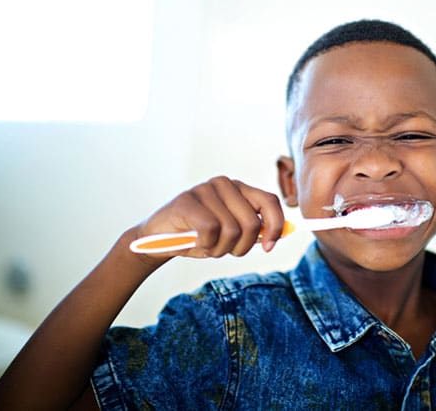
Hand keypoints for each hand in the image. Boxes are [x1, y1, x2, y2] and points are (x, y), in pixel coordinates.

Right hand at [135, 176, 284, 258]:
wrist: (156, 240)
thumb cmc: (199, 237)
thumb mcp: (232, 235)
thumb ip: (254, 231)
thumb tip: (279, 235)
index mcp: (240, 189)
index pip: (270, 201)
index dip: (275, 226)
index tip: (269, 247)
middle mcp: (225, 184)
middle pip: (252, 223)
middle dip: (242, 247)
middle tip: (224, 251)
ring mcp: (205, 189)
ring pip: (232, 230)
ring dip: (220, 249)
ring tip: (207, 245)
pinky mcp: (187, 200)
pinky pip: (211, 230)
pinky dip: (205, 244)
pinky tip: (195, 241)